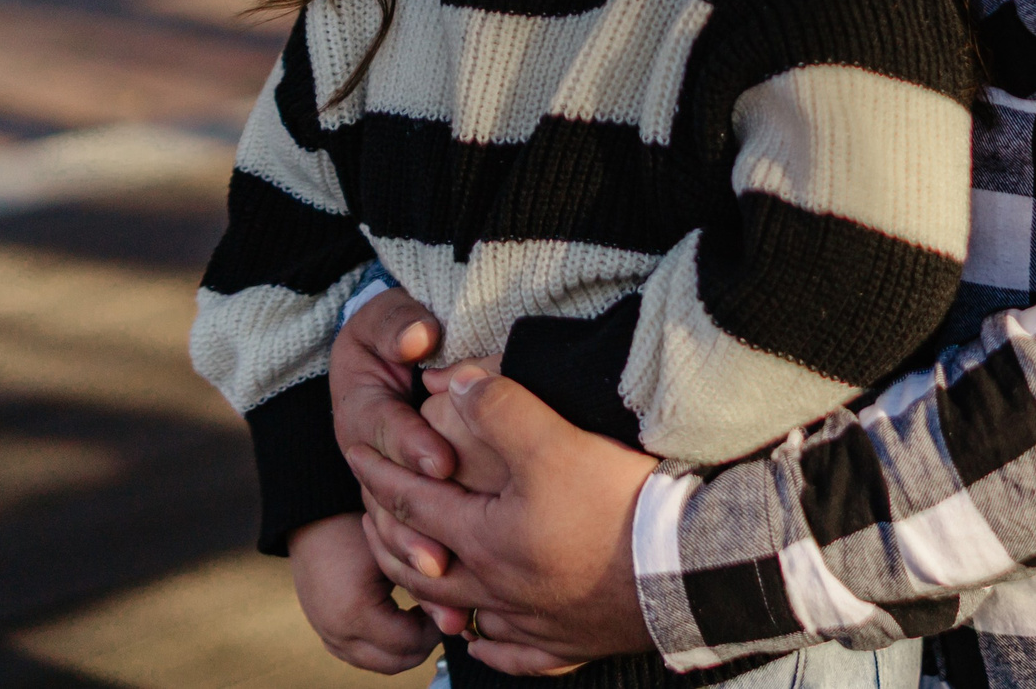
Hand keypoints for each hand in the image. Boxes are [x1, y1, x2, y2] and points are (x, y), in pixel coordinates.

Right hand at [287, 512, 440, 673]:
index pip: (412, 644)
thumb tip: (458, 624)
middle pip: (398, 661)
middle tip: (440, 606)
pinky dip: (386, 642)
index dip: (438, 623)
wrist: (313, 515)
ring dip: (406, 643)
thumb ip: (428, 585)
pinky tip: (402, 610)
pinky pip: (363, 654)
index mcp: (354, 614)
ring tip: (422, 606)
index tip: (451, 598)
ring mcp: (328, 636)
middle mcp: (336, 633)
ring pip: (381, 662)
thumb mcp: (398, 550)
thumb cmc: (358, 522)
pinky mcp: (325, 633)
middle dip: (425, 638)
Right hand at [332, 284, 459, 585]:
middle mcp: (362, 455)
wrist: (387, 355)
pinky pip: (401, 551)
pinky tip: (450, 614)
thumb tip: (418, 335)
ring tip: (443, 591)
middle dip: (412, 528)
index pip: (383, 428)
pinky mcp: (399, 509)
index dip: (411, 445)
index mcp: (360, 409)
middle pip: (382, 496)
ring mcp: (378, 486)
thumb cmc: (396, 331)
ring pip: (385, 534)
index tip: (443, 463)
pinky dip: (421, 586)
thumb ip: (399, 323)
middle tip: (442, 556)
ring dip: (413, 563)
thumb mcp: (389, 318)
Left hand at [352, 366, 659, 676]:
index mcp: (483, 540)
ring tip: (420, 574)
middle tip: (371, 515)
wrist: (680, 572)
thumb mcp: (557, 442)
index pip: (410, 504)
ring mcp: (532, 623)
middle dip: (389, 538)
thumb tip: (458, 382)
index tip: (354, 450)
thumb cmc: (616, 507)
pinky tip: (482, 637)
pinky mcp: (568, 643)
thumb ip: (503, 408)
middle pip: (421, 568)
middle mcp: (496, 589)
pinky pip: (512, 652)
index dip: (378, 472)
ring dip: (431, 593)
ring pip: (462, 614)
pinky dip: (488, 644)